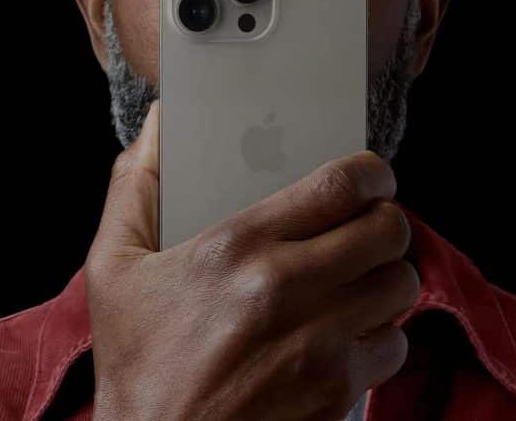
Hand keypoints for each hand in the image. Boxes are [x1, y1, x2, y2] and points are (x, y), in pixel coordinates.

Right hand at [86, 100, 417, 419]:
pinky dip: (381, 334)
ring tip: (359, 276)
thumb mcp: (114, 267)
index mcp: (238, 248)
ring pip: (401, 285)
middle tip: (366, 225)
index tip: (371, 176)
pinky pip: (394, 344)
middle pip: (388, 230)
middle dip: (385, 220)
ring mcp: (320, 346)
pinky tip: (348, 332)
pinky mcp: (337, 393)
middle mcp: (289, 291)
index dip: (371, 172)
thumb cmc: (137, 362)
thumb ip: (137, 186)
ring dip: (387, 275)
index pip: (340, 184)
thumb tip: (161, 123)